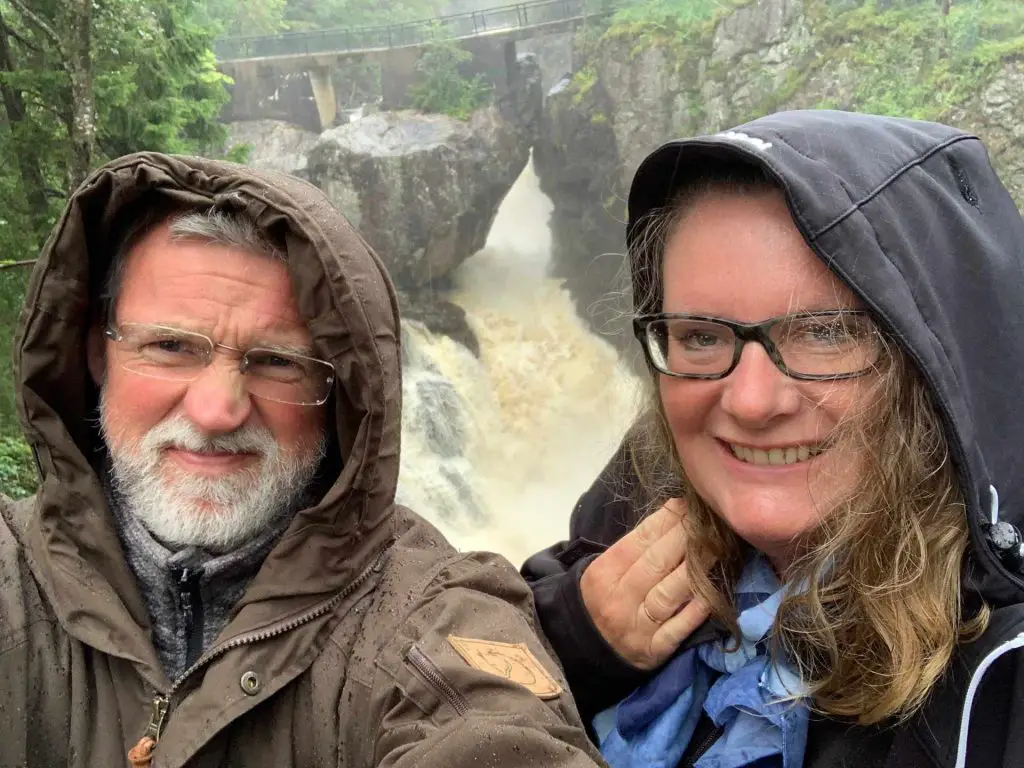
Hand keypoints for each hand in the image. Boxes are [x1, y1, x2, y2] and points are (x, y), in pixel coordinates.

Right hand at [579, 499, 709, 669]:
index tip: (688, 505)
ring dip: (697, 568)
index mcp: (604, 573)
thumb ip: (636, 548)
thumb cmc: (604, 598)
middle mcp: (619, 598)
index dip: (666, 521)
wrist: (587, 649)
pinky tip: (714, 590)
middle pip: (656, 563)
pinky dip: (698, 608)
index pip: (638, 541)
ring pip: (670, 593)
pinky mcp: (654, 651)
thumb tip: (675, 516)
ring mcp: (637, 627)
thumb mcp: (608, 570)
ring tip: (719, 547)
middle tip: (709, 520)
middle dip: (686, 538)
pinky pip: (680, 627)